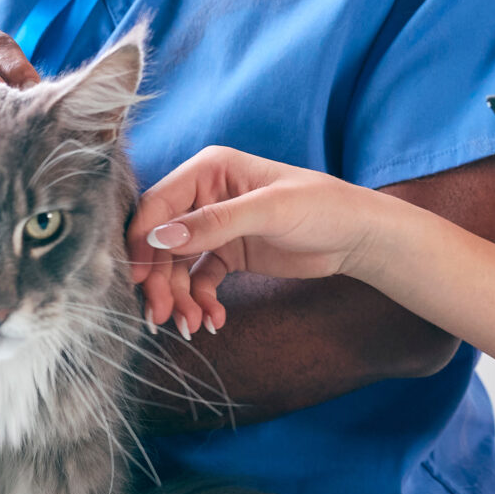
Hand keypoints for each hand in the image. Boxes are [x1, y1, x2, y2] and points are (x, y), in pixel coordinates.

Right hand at [126, 149, 388, 335]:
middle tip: (162, 314)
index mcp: (209, 169)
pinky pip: (199, 280)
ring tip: (192, 324)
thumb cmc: (323, 207)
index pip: (158, 203)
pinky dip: (200, 301)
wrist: (358, 237)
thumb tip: (160, 236)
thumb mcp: (271, 210)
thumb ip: (216, 222)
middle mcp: (205, 195)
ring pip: (176, 265)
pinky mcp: (227, 254)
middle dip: (159, 279)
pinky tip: (213, 320)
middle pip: (161, 239)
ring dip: (178, 297)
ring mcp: (215, 227)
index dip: (141, 240)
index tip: (136, 277)